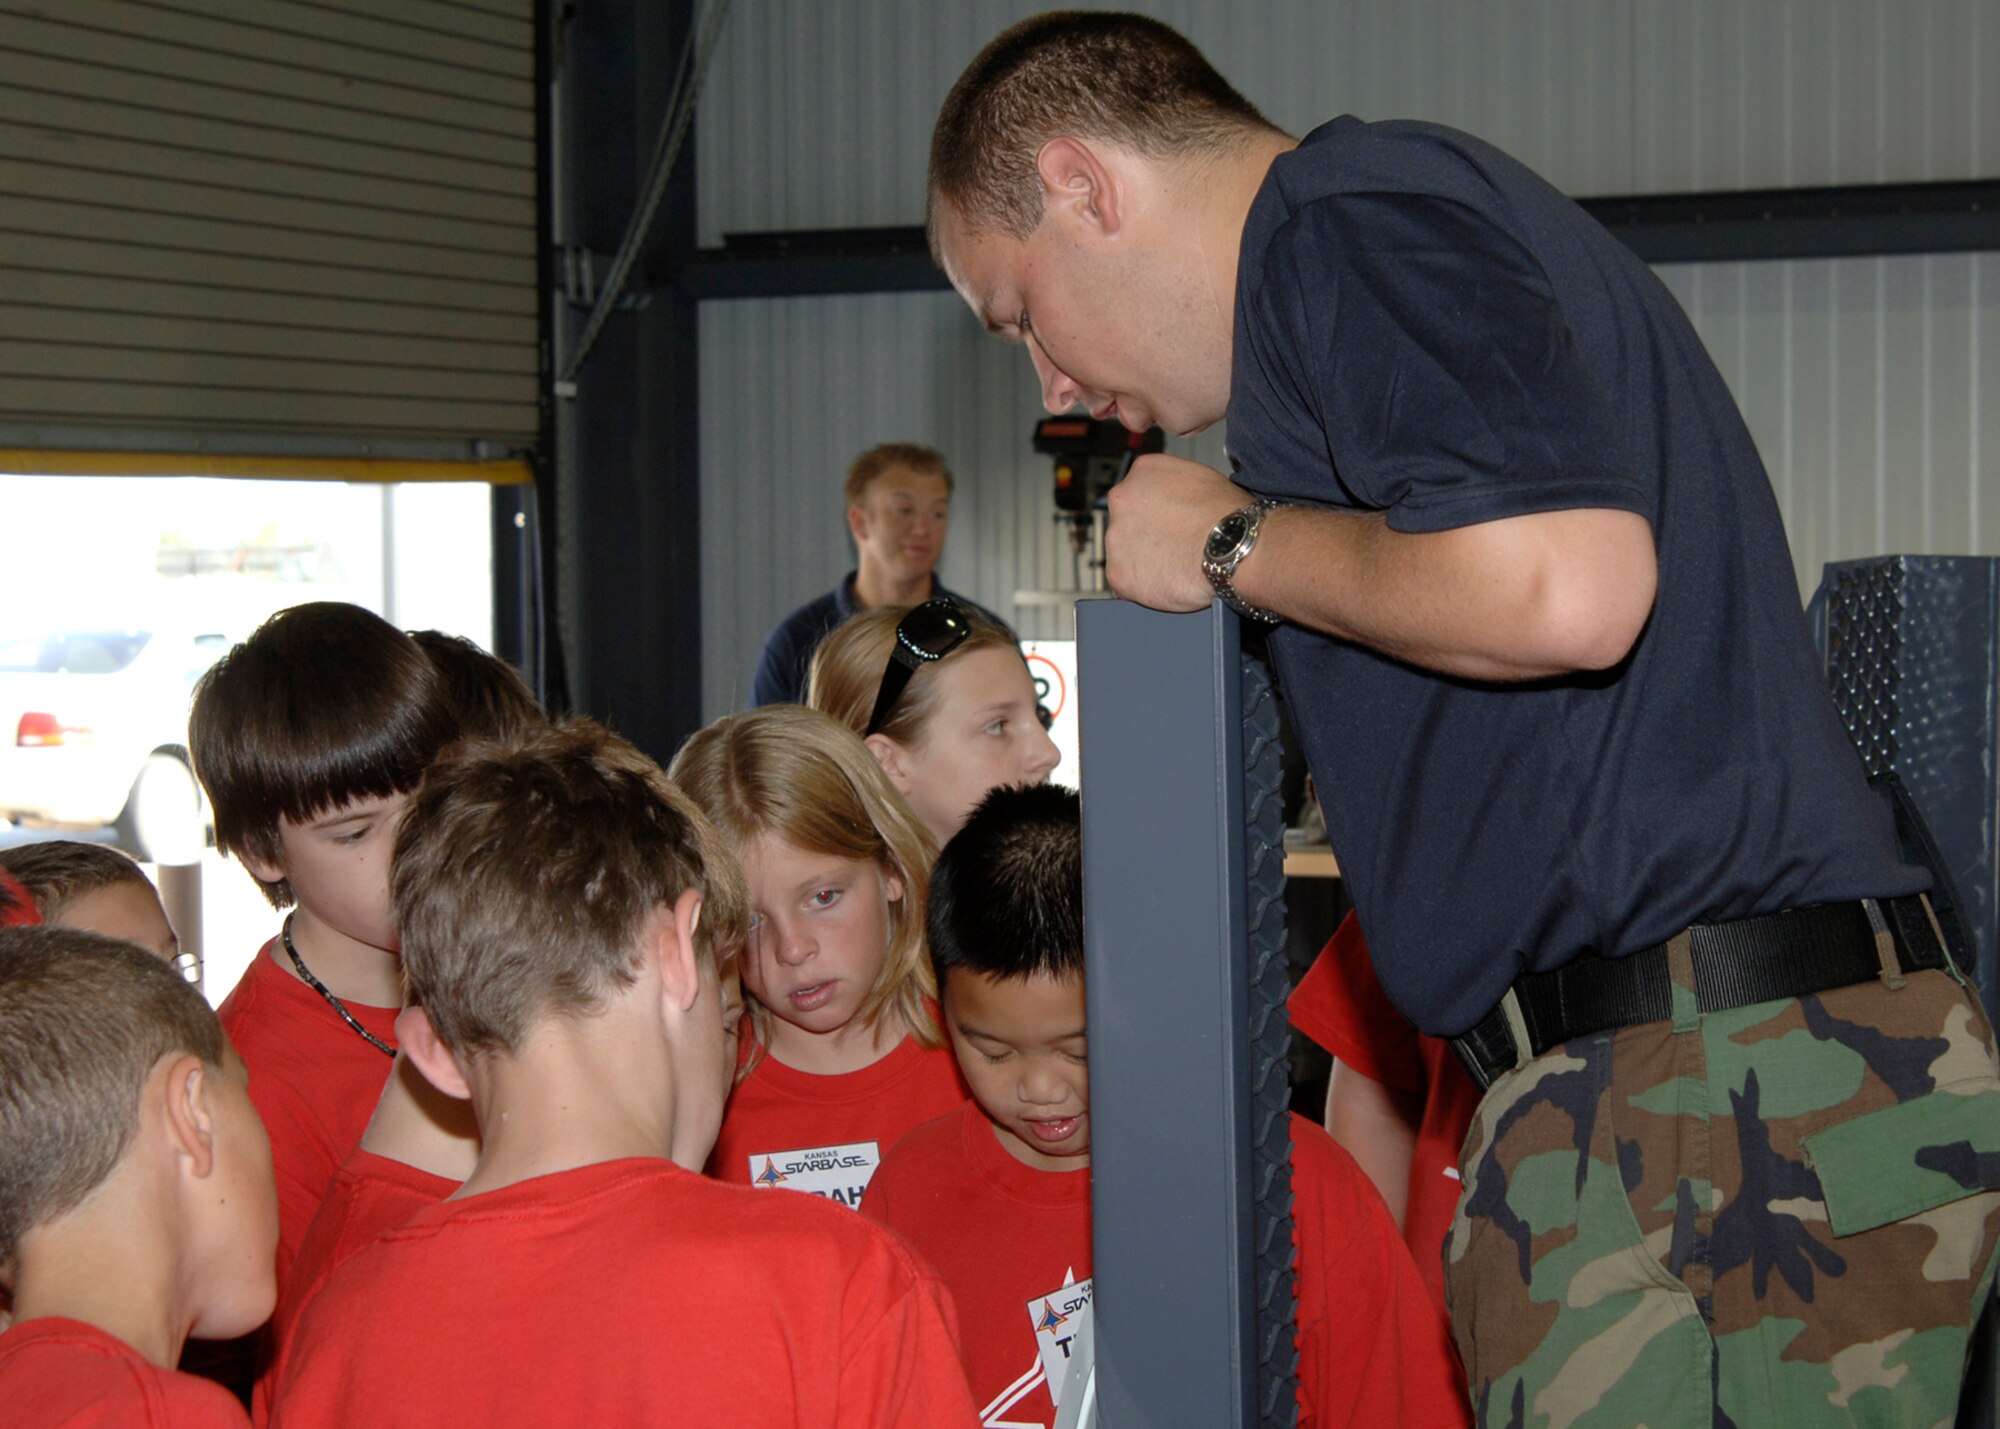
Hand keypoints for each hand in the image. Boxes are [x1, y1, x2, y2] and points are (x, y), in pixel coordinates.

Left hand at [1104, 455, 1249, 610]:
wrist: (1232, 546)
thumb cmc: (1229, 515)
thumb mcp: (1201, 479)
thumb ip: (1176, 488)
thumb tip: (1176, 502)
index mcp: (1144, 471)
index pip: (1138, 494)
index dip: (1156, 514)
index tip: (1169, 525)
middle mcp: (1121, 499)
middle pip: (1126, 523)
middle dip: (1145, 537)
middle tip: (1174, 548)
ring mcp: (1116, 538)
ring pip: (1123, 554)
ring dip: (1143, 562)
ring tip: (1176, 566)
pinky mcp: (1118, 573)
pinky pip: (1124, 584)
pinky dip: (1142, 588)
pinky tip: (1168, 582)